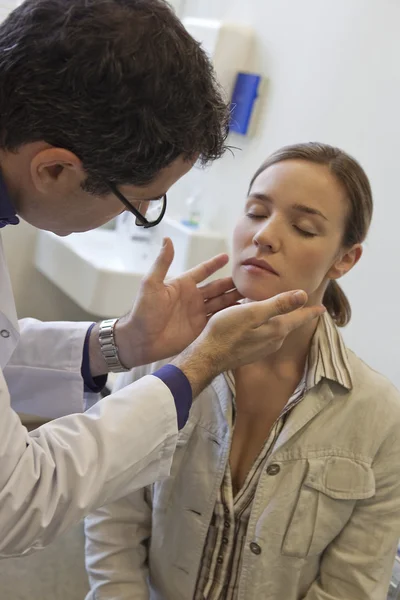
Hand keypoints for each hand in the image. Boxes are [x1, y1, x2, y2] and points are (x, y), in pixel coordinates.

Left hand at [112, 237, 241, 367]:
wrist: (140, 340)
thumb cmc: (142, 311)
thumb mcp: (151, 284)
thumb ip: (162, 262)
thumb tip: (167, 239)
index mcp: (183, 285)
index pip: (203, 271)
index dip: (214, 264)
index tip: (228, 256)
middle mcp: (193, 298)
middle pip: (218, 287)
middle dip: (232, 283)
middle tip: (250, 278)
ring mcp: (198, 314)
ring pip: (222, 303)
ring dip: (235, 299)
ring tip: (253, 294)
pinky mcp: (200, 330)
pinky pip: (219, 321)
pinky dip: (231, 317)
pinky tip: (244, 314)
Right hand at [172, 290, 325, 396]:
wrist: (208, 356)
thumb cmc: (227, 331)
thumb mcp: (253, 312)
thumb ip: (278, 304)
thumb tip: (303, 295)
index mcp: (277, 329)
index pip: (299, 318)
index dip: (311, 311)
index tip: (322, 308)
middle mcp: (273, 341)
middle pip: (289, 324)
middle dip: (296, 315)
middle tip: (303, 306)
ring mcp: (262, 348)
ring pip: (276, 330)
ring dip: (279, 320)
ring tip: (282, 312)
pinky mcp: (250, 351)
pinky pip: (264, 335)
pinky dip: (266, 326)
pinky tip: (258, 323)